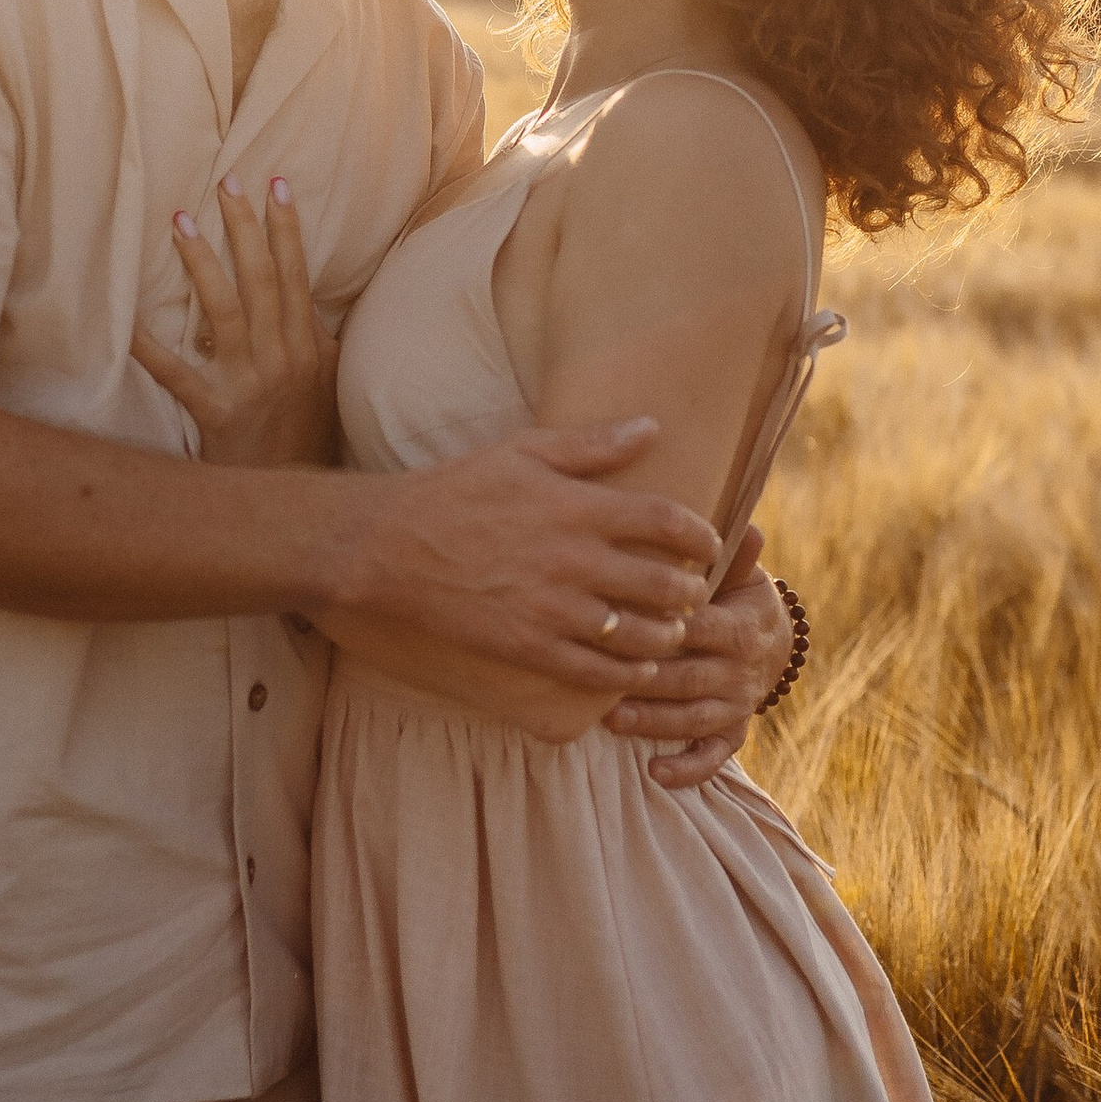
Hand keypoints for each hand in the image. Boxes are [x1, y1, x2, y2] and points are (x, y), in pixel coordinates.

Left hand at [134, 176, 337, 466]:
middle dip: (246, 227)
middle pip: (264, 280)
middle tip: (226, 182)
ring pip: (226, 311)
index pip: (298, 274)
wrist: (295, 496)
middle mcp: (284, 358)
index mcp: (310, 346)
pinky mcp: (219, 414)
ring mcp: (252, 384)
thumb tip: (304, 289)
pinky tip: (131, 326)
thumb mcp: (324, 380)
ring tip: (181, 223)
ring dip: (204, 263)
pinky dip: (154, 351)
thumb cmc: (305, 434)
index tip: (275, 184)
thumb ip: (313, 334)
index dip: (287, 228)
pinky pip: (180, 376)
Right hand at [328, 420, 718, 689]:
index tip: (710, 544)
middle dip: (693, 592)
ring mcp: (554, 609)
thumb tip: (651, 427)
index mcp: (578, 508)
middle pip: (666, 584)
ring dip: (668, 636)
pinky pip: (596, 672)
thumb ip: (591, 444)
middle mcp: (575, 560)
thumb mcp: (523, 451)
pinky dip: (627, 674)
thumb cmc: (456, 491)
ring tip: (673, 631)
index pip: (668, 521)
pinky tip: (638, 669)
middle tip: (696, 592)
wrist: (390, 547)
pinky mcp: (529, 647)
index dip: (701, 536)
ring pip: (640, 636)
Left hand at [605, 528, 789, 786]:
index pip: (707, 630)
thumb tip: (752, 527)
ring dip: (654, 724)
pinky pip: (713, 757)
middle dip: (650, 683)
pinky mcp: (731, 732)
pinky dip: (687, 770)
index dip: (674, 630)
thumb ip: (736, 555)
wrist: (772, 640)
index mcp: (741, 628)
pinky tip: (655, 773)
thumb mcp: (741, 573)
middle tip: (605, 680)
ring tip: (613, 721)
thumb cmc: (736, 596)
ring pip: (693, 720)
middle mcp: (740, 671)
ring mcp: (736, 705)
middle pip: (692, 679)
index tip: (633, 623)